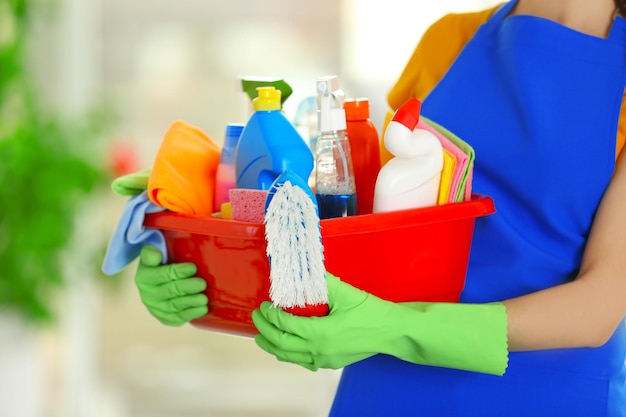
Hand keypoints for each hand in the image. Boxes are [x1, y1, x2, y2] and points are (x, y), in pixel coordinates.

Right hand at [135, 245, 207, 325]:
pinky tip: (202, 309)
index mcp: (144, 277)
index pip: (161, 275)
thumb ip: (151, 253)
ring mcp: (156, 309)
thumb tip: (156, 254)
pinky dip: (191, 314)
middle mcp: (148, 295)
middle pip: (170, 291)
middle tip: (202, 284)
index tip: (193, 268)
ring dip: (190, 302)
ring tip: (204, 298)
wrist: (158, 282)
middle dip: (187, 287)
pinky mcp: (166, 318)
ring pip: (175, 306)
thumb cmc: (160, 265)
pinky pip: (178, 318)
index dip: (178, 272)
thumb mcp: (152, 255)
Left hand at [252, 273, 507, 374]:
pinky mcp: (332, 363)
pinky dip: (290, 355)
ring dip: (273, 346)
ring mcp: (325, 359)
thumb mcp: (345, 293)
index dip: (271, 315)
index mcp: (319, 333)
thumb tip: (304, 270)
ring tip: (262, 338)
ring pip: (290, 357)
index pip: (285, 325)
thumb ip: (321, 283)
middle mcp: (318, 350)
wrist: (393, 332)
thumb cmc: (372, 312)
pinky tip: (287, 350)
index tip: (264, 305)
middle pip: (282, 343)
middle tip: (256, 318)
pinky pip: (303, 362)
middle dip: (265, 331)